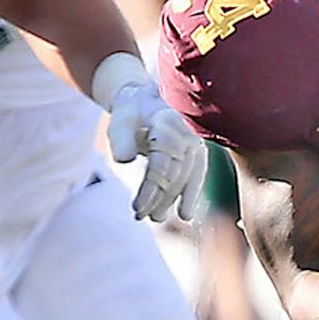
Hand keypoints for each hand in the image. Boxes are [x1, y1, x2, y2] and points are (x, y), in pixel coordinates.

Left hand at [105, 78, 206, 220]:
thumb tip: (124, 160)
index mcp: (166, 123)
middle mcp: (186, 133)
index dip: (150, 190)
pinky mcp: (198, 153)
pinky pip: (196, 177)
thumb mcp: (120, 121)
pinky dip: (191, 196)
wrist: (148, 101)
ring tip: (155, 218)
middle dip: (158, 199)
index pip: (160, 164)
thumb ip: (121, 139)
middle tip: (141, 216)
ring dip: (170, 201)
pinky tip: (186, 215)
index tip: (137, 208)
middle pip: (173, 175)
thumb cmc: (132, 113)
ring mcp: (195, 144)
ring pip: (184, 179)